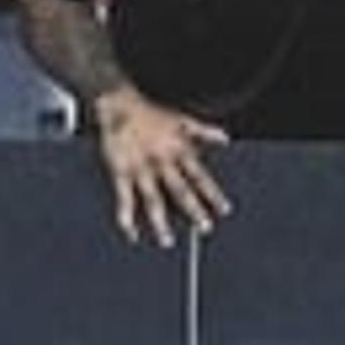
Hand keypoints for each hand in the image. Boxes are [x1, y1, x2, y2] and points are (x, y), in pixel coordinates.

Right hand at [91, 87, 229, 246]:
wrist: (119, 103)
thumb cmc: (151, 113)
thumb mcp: (183, 120)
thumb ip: (205, 132)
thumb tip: (226, 139)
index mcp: (178, 150)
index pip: (200, 176)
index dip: (213, 194)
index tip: (224, 210)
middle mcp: (162, 161)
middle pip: (180, 191)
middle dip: (193, 211)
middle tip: (204, 229)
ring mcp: (141, 168)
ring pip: (153, 199)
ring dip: (161, 222)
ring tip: (167, 241)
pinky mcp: (120, 171)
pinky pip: (124, 197)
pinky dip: (126, 216)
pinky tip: (131, 232)